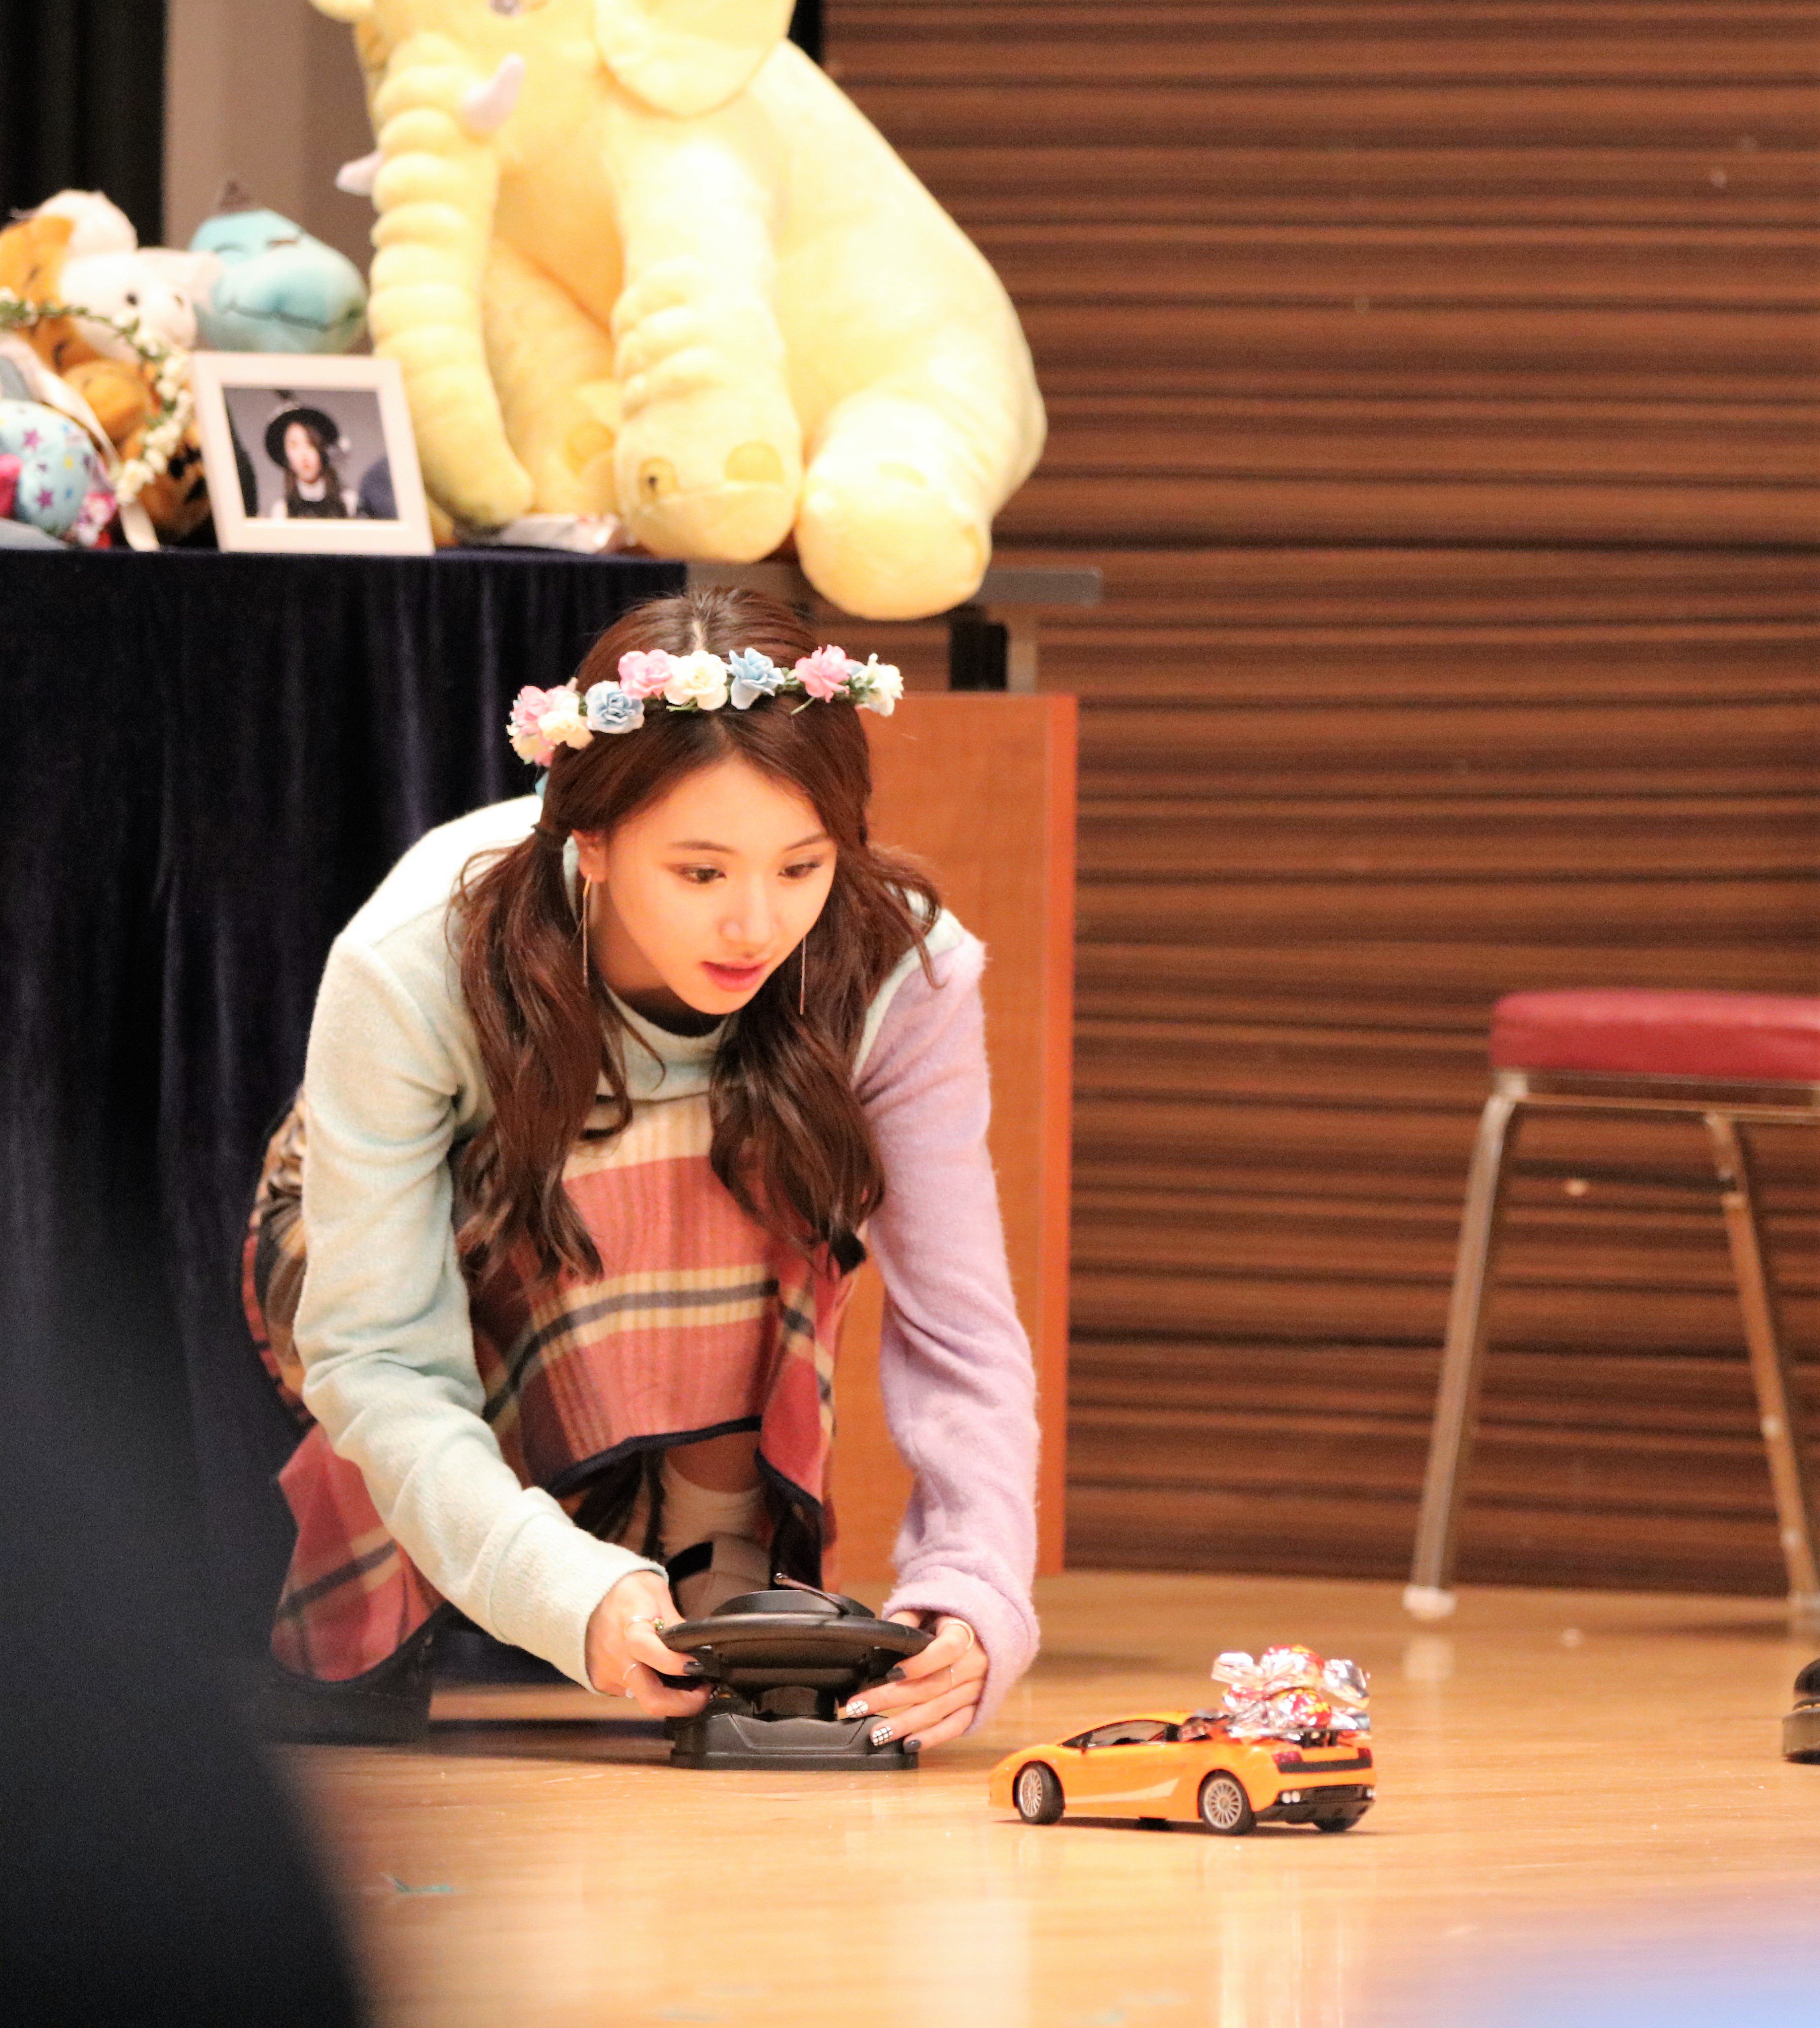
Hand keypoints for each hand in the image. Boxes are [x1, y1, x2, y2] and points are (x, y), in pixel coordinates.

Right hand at [584, 1568, 710, 1718]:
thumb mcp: (655, 1592)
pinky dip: (648, 1686)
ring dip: (669, 1697)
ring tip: (687, 1682)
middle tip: (704, 1693)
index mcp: (630, 1625)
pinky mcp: (602, 1682)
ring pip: (644, 1698)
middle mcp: (617, 1656)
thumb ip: (673, 1621)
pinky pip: (631, 1692)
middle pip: (650, 1697)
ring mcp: (608, 1673)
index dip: (675, 1662)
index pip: (649, 1650)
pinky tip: (656, 1672)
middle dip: (684, 1704)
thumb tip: (696, 1647)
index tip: (697, 1666)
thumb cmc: (623, 1589)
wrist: (581, 1593)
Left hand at [840, 1613, 984, 1752]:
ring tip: (877, 1734)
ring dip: (906, 1724)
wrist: (990, 1633)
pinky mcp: (977, 1707)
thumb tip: (880, 1634)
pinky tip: (908, 1744)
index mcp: (964, 1635)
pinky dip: (932, 1738)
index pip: (945, 1650)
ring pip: (939, 1710)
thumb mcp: (932, 1609)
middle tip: (859, 1707)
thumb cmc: (954, 1621)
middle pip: (932, 1686)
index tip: (891, 1673)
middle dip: (892, 1698)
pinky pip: (955, 1726)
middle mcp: (973, 1665)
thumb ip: (908, 1619)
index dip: (919, 1664)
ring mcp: (976, 1689)